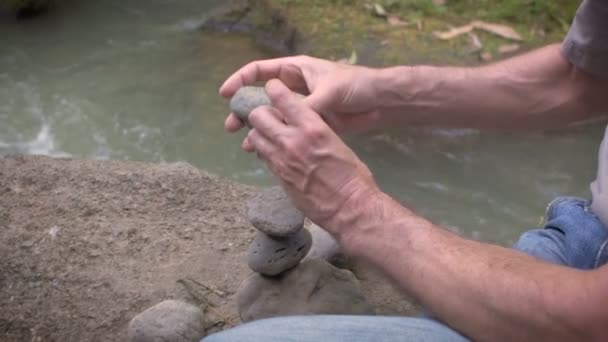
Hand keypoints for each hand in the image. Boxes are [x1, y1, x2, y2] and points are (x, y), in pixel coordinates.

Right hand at [220, 55, 382, 133]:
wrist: (381, 102)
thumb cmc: (356, 86)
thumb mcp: (329, 92)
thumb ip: (306, 105)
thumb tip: (282, 120)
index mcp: (295, 71)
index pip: (260, 71)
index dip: (240, 81)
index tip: (226, 95)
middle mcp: (295, 87)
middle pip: (262, 97)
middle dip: (245, 110)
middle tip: (231, 127)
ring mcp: (302, 106)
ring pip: (273, 117)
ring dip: (259, 129)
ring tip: (246, 145)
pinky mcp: (311, 123)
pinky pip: (288, 131)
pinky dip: (277, 140)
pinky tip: (268, 152)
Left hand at [244, 79, 378, 229]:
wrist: (349, 208)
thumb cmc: (353, 175)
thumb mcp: (337, 142)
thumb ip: (315, 131)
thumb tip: (303, 126)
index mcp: (312, 127)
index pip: (281, 98)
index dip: (274, 90)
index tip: (273, 89)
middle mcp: (292, 140)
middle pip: (258, 115)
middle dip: (261, 112)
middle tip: (269, 116)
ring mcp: (281, 160)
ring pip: (254, 136)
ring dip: (259, 133)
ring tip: (270, 135)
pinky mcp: (278, 177)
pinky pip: (263, 156)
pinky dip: (265, 151)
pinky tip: (275, 153)